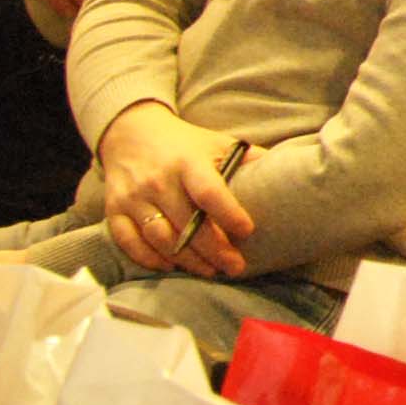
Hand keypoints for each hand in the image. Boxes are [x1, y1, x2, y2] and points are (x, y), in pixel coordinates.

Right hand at [99, 102, 250, 277]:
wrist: (130, 133)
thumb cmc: (185, 144)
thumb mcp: (218, 143)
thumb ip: (248, 160)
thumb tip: (291, 173)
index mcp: (189, 162)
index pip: (209, 192)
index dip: (229, 214)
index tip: (248, 232)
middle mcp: (159, 180)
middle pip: (186, 223)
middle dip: (214, 250)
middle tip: (236, 267)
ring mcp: (133, 197)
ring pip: (159, 237)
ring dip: (185, 259)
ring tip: (210, 271)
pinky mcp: (114, 210)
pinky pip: (129, 242)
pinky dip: (149, 259)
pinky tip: (171, 266)